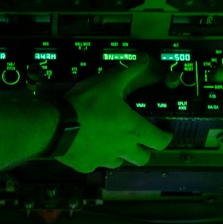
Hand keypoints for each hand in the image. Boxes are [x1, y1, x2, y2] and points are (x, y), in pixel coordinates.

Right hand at [55, 51, 173, 172]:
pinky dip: (94, 156)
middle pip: (143, 158)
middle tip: (137, 139)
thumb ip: (129, 70)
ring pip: (119, 162)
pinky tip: (87, 145)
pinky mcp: (86, 166)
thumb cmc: (87, 104)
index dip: (165, 137)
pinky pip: (95, 164)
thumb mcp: (109, 81)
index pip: (161, 141)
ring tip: (110, 141)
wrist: (56, 126)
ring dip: (119, 154)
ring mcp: (104, 159)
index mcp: (134, 129)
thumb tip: (144, 58)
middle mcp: (123, 148)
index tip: (164, 134)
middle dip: (143, 150)